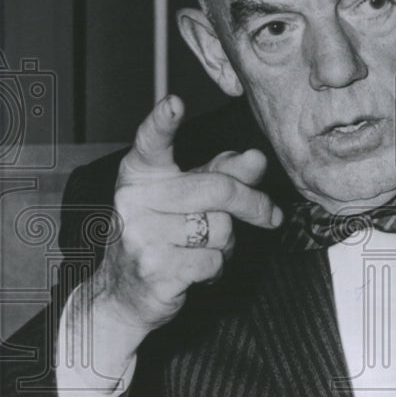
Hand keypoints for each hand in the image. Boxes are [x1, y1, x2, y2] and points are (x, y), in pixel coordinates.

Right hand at [89, 95, 282, 350]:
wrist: (123, 293)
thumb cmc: (160, 236)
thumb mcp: (186, 199)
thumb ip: (220, 174)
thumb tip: (256, 158)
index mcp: (141, 174)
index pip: (152, 142)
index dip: (163, 122)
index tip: (174, 103)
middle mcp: (135, 200)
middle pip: (217, 189)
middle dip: (254, 204)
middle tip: (272, 216)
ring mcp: (141, 235)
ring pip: (221, 229)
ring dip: (229, 244)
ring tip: (207, 247)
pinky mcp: (154, 269)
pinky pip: (212, 261)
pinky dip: (217, 268)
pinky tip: (198, 269)